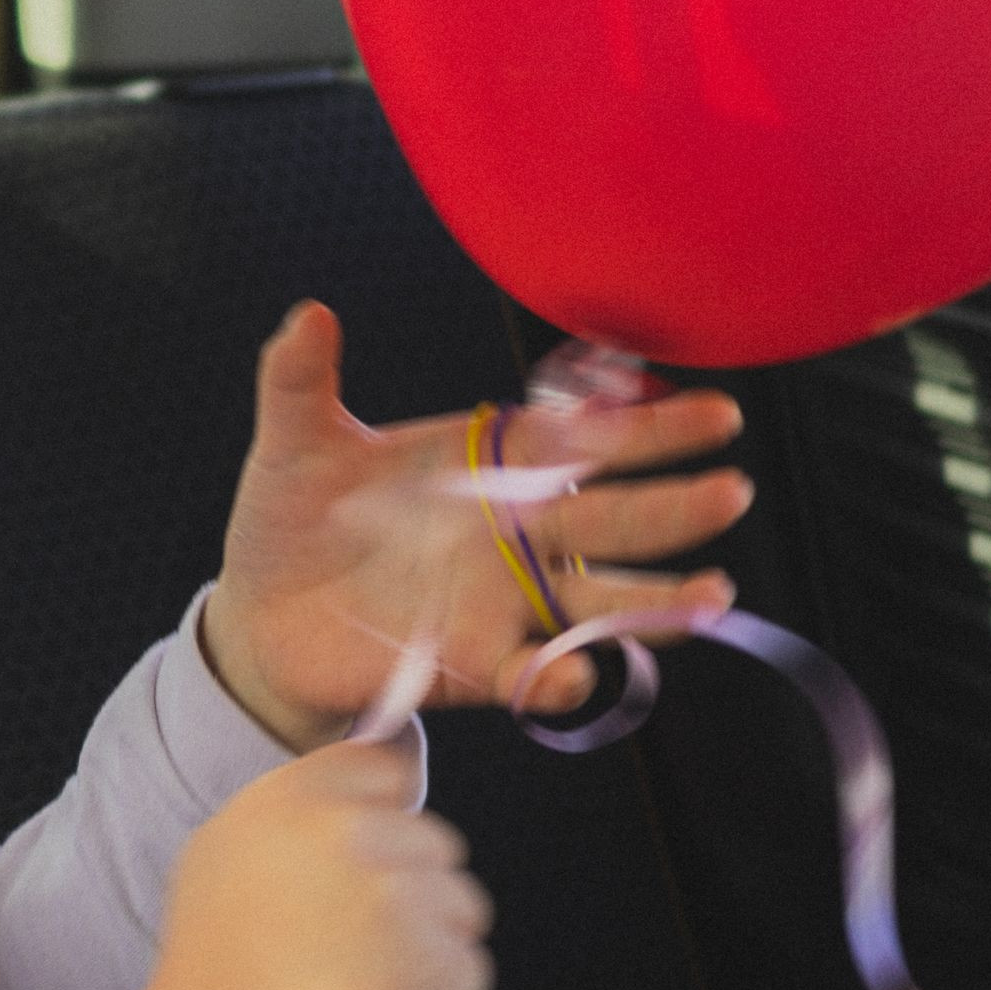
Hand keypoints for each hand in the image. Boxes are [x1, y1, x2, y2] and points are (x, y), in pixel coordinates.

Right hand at [6, 743, 495, 989]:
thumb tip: (372, 799)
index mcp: (297, 798)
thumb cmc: (214, 967)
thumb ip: (296, 812)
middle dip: (413, 888)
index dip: (386, 815)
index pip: (389, 769)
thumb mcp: (225, 851)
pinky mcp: (437, 968)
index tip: (366, 861)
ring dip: (430, 945)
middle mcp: (354, 836)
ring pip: (462, 908)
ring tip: (363, 984)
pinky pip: (469, 971)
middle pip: (438, 843)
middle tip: (354, 943)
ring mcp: (402, 901)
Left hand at [199, 301, 752, 746]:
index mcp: (488, 465)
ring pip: (597, 602)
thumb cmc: (289, 517)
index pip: (583, 440)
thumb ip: (300, 381)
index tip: (716, 414)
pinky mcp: (475, 665)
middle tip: (731, 492)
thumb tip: (307, 312)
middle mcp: (513, 533)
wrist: (259, 613)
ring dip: (654, 603)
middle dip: (673, 507)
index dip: (648, 428)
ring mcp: (503, 601)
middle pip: (609, 518)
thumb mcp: (293, 444)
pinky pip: (532, 675)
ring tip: (711, 599)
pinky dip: (557, 677)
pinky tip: (574, 675)